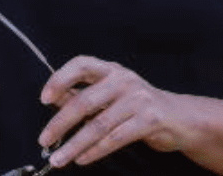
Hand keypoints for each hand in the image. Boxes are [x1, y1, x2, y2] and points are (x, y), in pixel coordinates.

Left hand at [36, 56, 190, 167]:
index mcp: (111, 70)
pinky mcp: (149, 120)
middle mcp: (124, 80)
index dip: (60, 79)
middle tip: (44, 139)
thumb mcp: (110, 93)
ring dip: (74, 145)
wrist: (178, 117)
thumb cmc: (139, 104)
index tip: (44, 98)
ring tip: (59, 158)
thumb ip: (83, 94)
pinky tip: (82, 159)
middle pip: (85, 101)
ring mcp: (138, 99)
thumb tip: (53, 98)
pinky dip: (95, 151)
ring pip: (98, 125)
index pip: (82, 64)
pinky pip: (115, 138)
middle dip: (60, 123)